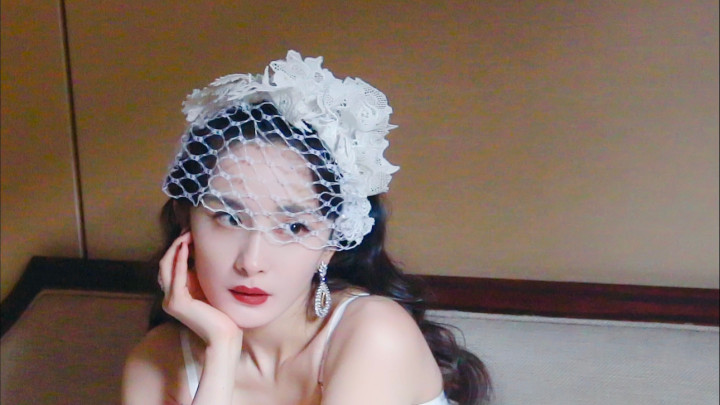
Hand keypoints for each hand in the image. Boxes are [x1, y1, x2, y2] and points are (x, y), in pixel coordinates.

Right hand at [158, 232, 242, 348]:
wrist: (224, 336)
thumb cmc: (222, 314)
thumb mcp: (210, 289)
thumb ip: (201, 276)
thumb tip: (201, 254)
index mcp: (177, 294)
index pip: (172, 265)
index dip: (178, 248)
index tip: (190, 234)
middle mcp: (170, 297)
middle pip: (166, 263)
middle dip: (176, 244)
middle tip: (188, 230)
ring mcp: (171, 300)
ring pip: (167, 267)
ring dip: (176, 248)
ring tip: (187, 235)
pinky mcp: (177, 302)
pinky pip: (176, 276)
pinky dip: (179, 260)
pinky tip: (185, 247)